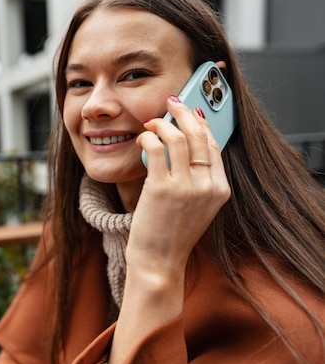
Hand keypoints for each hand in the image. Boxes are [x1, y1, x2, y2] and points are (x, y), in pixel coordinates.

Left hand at [130, 95, 230, 283]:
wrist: (159, 262)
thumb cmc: (171, 234)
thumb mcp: (195, 207)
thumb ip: (197, 179)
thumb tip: (184, 144)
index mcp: (220, 190)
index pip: (215, 145)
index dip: (201, 123)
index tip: (189, 111)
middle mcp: (208, 186)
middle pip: (200, 135)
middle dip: (184, 112)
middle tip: (171, 101)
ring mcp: (186, 187)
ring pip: (179, 138)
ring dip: (163, 123)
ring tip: (151, 122)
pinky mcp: (162, 188)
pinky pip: (157, 149)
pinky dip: (148, 137)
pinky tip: (142, 139)